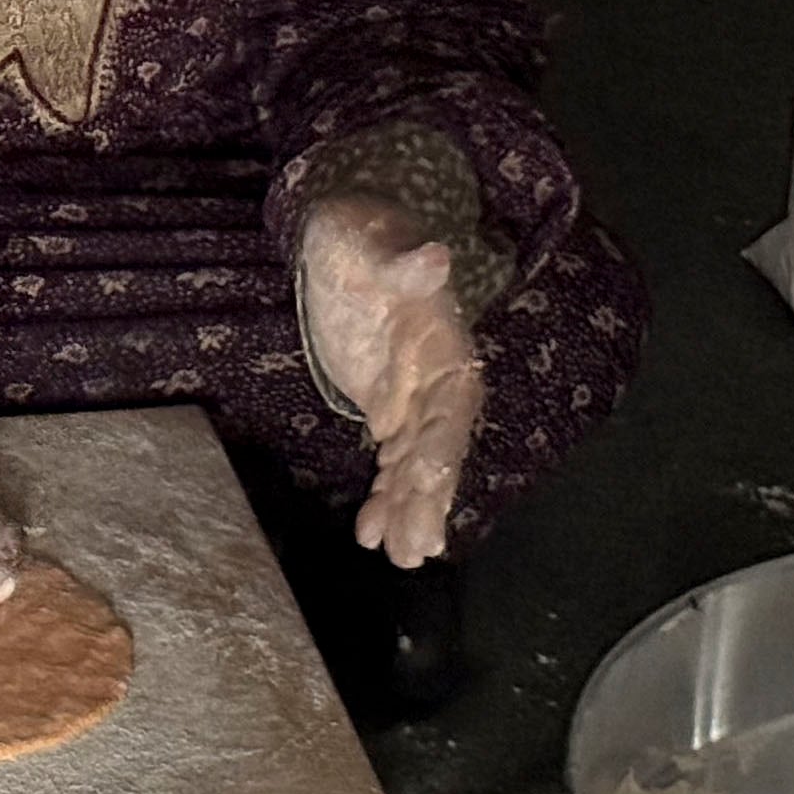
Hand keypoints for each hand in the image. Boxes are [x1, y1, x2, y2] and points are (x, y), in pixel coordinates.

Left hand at [297, 194, 483, 569]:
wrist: (341, 239)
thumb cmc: (357, 235)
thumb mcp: (368, 241)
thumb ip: (402, 262)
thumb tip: (436, 256)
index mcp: (445, 341)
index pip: (453, 402)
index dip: (443, 443)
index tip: (427, 480)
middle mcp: (438, 379)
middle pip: (440, 446)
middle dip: (429, 498)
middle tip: (419, 550)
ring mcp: (413, 398)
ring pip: (417, 465)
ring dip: (409, 510)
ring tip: (404, 558)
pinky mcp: (388, 410)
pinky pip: (391, 462)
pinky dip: (383, 497)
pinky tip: (370, 534)